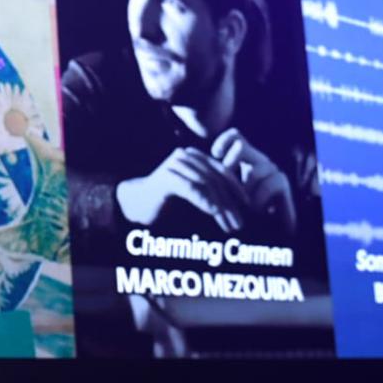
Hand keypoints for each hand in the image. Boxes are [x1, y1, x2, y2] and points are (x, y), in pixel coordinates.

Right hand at [116, 147, 248, 232]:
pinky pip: (191, 189)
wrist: (135, 205)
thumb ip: (212, 194)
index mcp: (194, 157)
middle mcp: (186, 156)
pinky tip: (214, 214)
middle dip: (229, 203)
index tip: (248, 206)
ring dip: (220, 208)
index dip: (236, 187)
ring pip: (206, 185)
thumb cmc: (165, 204)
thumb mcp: (194, 196)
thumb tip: (238, 205)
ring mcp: (175, 165)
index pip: (221, 170)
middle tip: (239, 223)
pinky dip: (204, 202)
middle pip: (215, 179)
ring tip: (228, 225)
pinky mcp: (166, 177)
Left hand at [210, 128, 295, 234]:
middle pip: (241, 145)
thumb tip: (189, 166)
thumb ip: (210, 182)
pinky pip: (269, 184)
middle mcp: (257, 160)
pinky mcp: (282, 182)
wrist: (265, 233)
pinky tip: (254, 210)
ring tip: (241, 206)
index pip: (235, 137)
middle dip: (229, 166)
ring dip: (244, 190)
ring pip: (254, 170)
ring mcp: (271, 170)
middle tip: (225, 187)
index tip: (215, 155)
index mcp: (242, 159)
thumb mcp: (220, 196)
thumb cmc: (236, 215)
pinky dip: (258, 199)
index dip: (224, 141)